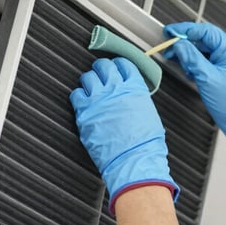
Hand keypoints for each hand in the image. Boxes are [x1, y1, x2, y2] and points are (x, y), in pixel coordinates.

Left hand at [69, 58, 178, 212]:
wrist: (133, 160)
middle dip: (102, 69)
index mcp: (134, 88)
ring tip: (91, 88)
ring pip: (87, 78)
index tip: (116, 68)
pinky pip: (76, 95)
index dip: (119, 65)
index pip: (124, 65)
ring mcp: (98, 100)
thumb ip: (137, 98)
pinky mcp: (85, 113)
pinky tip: (83, 101)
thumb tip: (130, 94)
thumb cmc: (145, 143)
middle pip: (103, 66)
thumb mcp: (149, 113)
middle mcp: (115, 89)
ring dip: (90, 81)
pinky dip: (79, 96)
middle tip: (101, 74)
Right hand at [163, 22, 225, 166]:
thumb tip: (178, 44)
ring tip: (180, 64)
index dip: (185, 30)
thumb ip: (192, 58)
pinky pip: (205, 59)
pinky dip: (194, 63)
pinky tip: (189, 71)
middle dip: (185, 45)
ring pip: (202, 50)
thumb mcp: (207, 78)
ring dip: (189, 56)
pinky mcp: (222, 68)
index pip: (205, 31)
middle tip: (169, 50)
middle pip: (203, 39)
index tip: (170, 32)